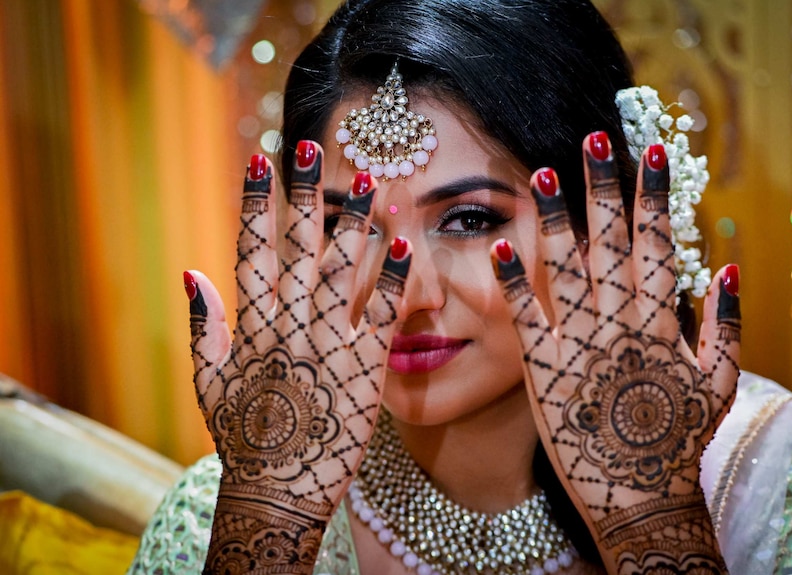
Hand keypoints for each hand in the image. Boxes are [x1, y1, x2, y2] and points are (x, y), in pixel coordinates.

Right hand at [184, 143, 410, 573]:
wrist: (277, 492)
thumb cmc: (243, 437)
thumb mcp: (208, 380)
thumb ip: (202, 324)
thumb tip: (192, 271)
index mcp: (248, 326)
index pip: (249, 251)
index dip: (255, 204)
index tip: (260, 161)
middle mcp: (285, 327)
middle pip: (297, 249)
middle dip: (306, 194)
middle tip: (316, 145)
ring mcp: (324, 346)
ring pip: (340, 272)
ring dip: (357, 223)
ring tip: (373, 181)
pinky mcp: (362, 368)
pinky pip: (380, 313)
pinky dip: (393, 277)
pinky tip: (407, 243)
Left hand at [492, 132, 737, 573]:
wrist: (638, 496)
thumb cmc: (679, 440)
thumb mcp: (721, 383)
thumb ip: (727, 324)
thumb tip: (729, 265)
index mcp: (662, 322)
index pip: (660, 244)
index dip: (654, 195)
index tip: (650, 150)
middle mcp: (621, 324)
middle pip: (611, 243)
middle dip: (604, 187)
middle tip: (593, 137)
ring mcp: (579, 345)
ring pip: (567, 269)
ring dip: (556, 217)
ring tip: (544, 172)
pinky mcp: (543, 370)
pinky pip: (526, 318)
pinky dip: (514, 282)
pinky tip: (500, 246)